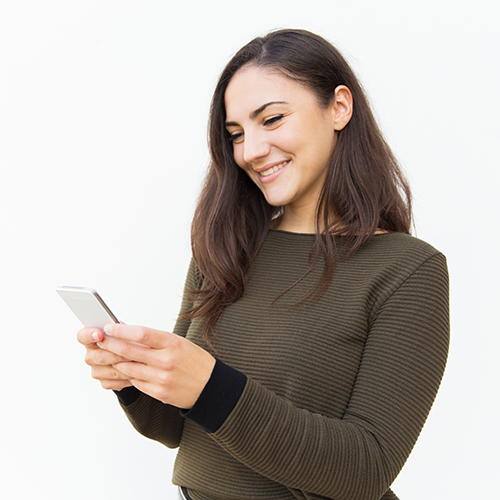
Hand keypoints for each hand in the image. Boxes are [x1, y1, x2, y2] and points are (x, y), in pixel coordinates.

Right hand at [77, 327, 132, 390]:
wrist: (136, 357)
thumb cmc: (128, 340)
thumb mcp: (125, 330)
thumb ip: (119, 329)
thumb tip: (120, 328)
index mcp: (92, 338)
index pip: (83, 336)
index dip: (89, 335)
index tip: (99, 334)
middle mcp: (91, 355)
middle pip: (99, 357)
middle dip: (117, 354)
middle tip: (130, 352)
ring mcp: (96, 370)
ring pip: (110, 370)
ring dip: (126, 367)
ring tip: (138, 362)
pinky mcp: (105, 382)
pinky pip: (116, 381)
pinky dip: (128, 377)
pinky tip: (136, 372)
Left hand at [96, 324, 215, 408]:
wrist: (211, 387)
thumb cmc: (195, 361)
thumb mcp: (180, 343)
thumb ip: (157, 340)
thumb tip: (131, 334)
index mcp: (173, 343)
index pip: (141, 334)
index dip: (122, 330)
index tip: (109, 326)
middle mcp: (166, 360)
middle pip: (130, 351)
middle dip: (111, 344)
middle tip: (100, 340)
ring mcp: (162, 378)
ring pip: (129, 369)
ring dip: (116, 361)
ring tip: (108, 355)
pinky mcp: (159, 392)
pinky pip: (136, 383)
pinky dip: (128, 375)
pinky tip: (124, 369)